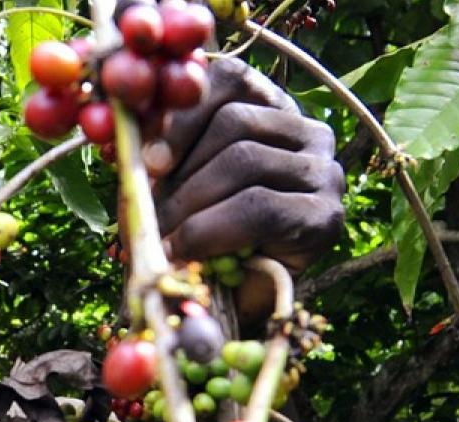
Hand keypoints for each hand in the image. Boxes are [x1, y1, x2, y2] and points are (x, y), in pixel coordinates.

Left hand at [149, 57, 345, 318]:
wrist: (222, 303)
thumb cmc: (189, 236)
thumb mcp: (164, 185)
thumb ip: (157, 151)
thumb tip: (132, 122)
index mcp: (268, 109)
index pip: (230, 81)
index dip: (183, 115)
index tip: (149, 160)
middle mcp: (308, 132)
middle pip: (234, 123)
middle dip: (182, 173)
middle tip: (152, 215)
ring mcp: (324, 172)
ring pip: (245, 161)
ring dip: (190, 205)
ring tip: (164, 238)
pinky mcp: (326, 216)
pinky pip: (259, 208)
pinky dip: (208, 231)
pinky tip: (183, 251)